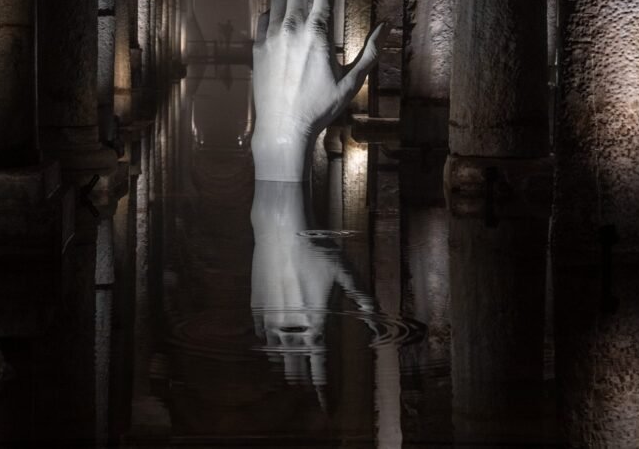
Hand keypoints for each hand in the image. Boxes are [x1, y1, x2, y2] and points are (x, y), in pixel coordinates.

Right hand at [249, 180, 376, 385]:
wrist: (281, 229)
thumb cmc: (317, 249)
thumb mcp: (347, 272)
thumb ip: (363, 300)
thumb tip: (381, 321)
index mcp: (316, 324)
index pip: (320, 370)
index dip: (323, 392)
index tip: (327, 409)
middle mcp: (292, 327)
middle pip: (296, 370)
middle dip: (304, 384)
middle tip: (310, 394)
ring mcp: (271, 319)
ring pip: (277, 357)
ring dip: (286, 368)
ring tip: (292, 379)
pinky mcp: (257, 307)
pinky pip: (263, 338)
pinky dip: (269, 348)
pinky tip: (273, 351)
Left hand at [251, 0, 384, 180]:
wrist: (283, 127)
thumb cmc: (320, 107)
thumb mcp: (352, 81)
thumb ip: (369, 51)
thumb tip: (386, 26)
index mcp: (318, 31)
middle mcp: (292, 27)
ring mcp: (271, 35)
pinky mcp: (258, 47)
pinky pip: (265, 14)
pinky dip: (275, 2)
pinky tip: (281, 2)